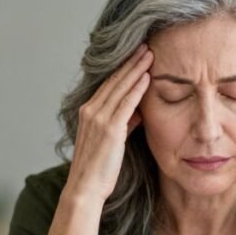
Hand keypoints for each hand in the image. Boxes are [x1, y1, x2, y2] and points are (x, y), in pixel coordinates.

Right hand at [64, 44, 153, 202]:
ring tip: (149, 53)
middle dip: (130, 62)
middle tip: (145, 46)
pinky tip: (147, 76)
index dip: (123, 68)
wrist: (86, 188)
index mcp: (88, 112)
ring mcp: (98, 119)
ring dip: (136, 69)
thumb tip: (137, 112)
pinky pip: (126, 103)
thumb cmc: (99, 169)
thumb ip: (123, 124)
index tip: (136, 55)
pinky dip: (137, 88)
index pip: (108, 84)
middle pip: (114, 80)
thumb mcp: (112, 142)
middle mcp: (90, 111)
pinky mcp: (109, 129)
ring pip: (120, 87)